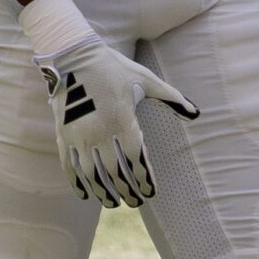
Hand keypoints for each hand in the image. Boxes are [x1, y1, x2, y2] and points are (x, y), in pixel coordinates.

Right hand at [35, 34, 198, 206]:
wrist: (73, 55)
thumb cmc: (114, 68)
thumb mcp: (146, 80)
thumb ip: (172, 98)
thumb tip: (196, 113)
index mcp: (123, 119)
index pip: (136, 158)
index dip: (144, 179)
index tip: (151, 193)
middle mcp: (100, 131)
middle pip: (115, 171)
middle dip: (126, 190)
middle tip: (135, 202)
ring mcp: (79, 134)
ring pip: (91, 172)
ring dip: (103, 191)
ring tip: (112, 203)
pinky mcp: (63, 134)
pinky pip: (68, 164)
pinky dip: (76, 182)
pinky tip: (84, 194)